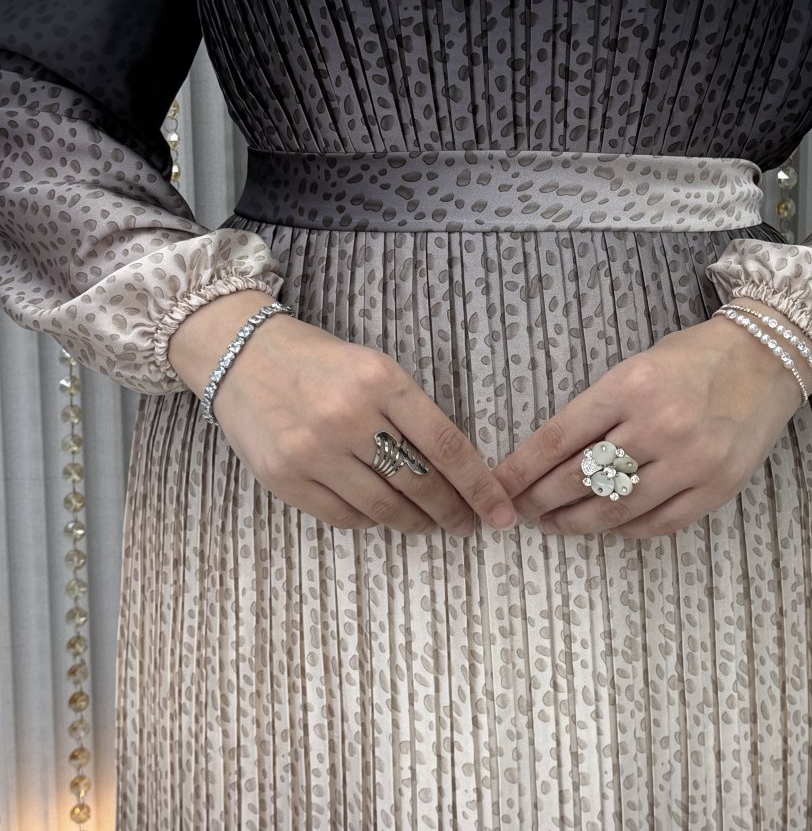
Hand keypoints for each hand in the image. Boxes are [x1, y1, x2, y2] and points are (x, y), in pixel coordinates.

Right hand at [167, 291, 519, 536]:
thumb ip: (410, 413)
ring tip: (429, 522)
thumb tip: (455, 470)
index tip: (500, 511)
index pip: (445, 445)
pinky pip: (345, 517)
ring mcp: (314, 452)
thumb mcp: (374, 368)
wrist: (241, 356)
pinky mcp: (285, 479)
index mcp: (381, 381)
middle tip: (467, 523)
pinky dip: (371, 520)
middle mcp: (349, 417)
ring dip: (415, 521)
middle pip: (419, 483)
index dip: (479, 485)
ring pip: (384, 507)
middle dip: (452, 511)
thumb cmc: (320, 363)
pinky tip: (382, 513)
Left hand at [491, 306, 811, 538]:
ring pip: (616, 510)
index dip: (523, 469)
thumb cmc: (694, 357)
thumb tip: (552, 455)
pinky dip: (625, 530)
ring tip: (554, 524)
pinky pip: (658, 524)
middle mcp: (659, 426)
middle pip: (582, 478)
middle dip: (541, 500)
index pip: (560, 437)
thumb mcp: (637, 367)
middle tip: (521, 509)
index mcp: (631, 386)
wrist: (767, 358)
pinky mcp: (717, 488)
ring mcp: (691, 461)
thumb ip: (600, 409)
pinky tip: (606, 526)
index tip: (498, 486)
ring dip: (577, 522)